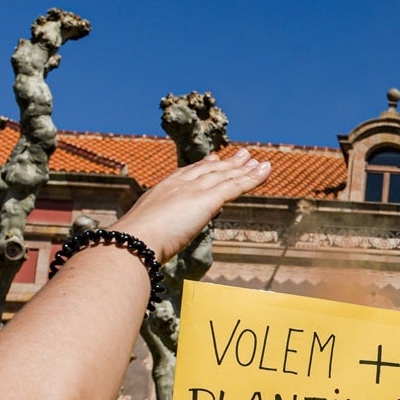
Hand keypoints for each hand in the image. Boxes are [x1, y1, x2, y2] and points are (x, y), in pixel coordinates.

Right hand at [110, 148, 271, 261]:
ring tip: (261, 162)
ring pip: (226, 176)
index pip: (187, 173)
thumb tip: (154, 244)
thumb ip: (154, 232)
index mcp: (163, 190)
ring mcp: (193, 190)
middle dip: (228, 163)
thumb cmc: (133, 243)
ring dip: (245, 168)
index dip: (203, 166)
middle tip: (244, 155)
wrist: (134, 240)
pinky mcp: (207, 199)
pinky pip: (235, 185)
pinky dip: (253, 178)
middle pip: (210, 170)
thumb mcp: (144, 232)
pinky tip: (265, 171)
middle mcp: (179, 185)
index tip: (213, 159)